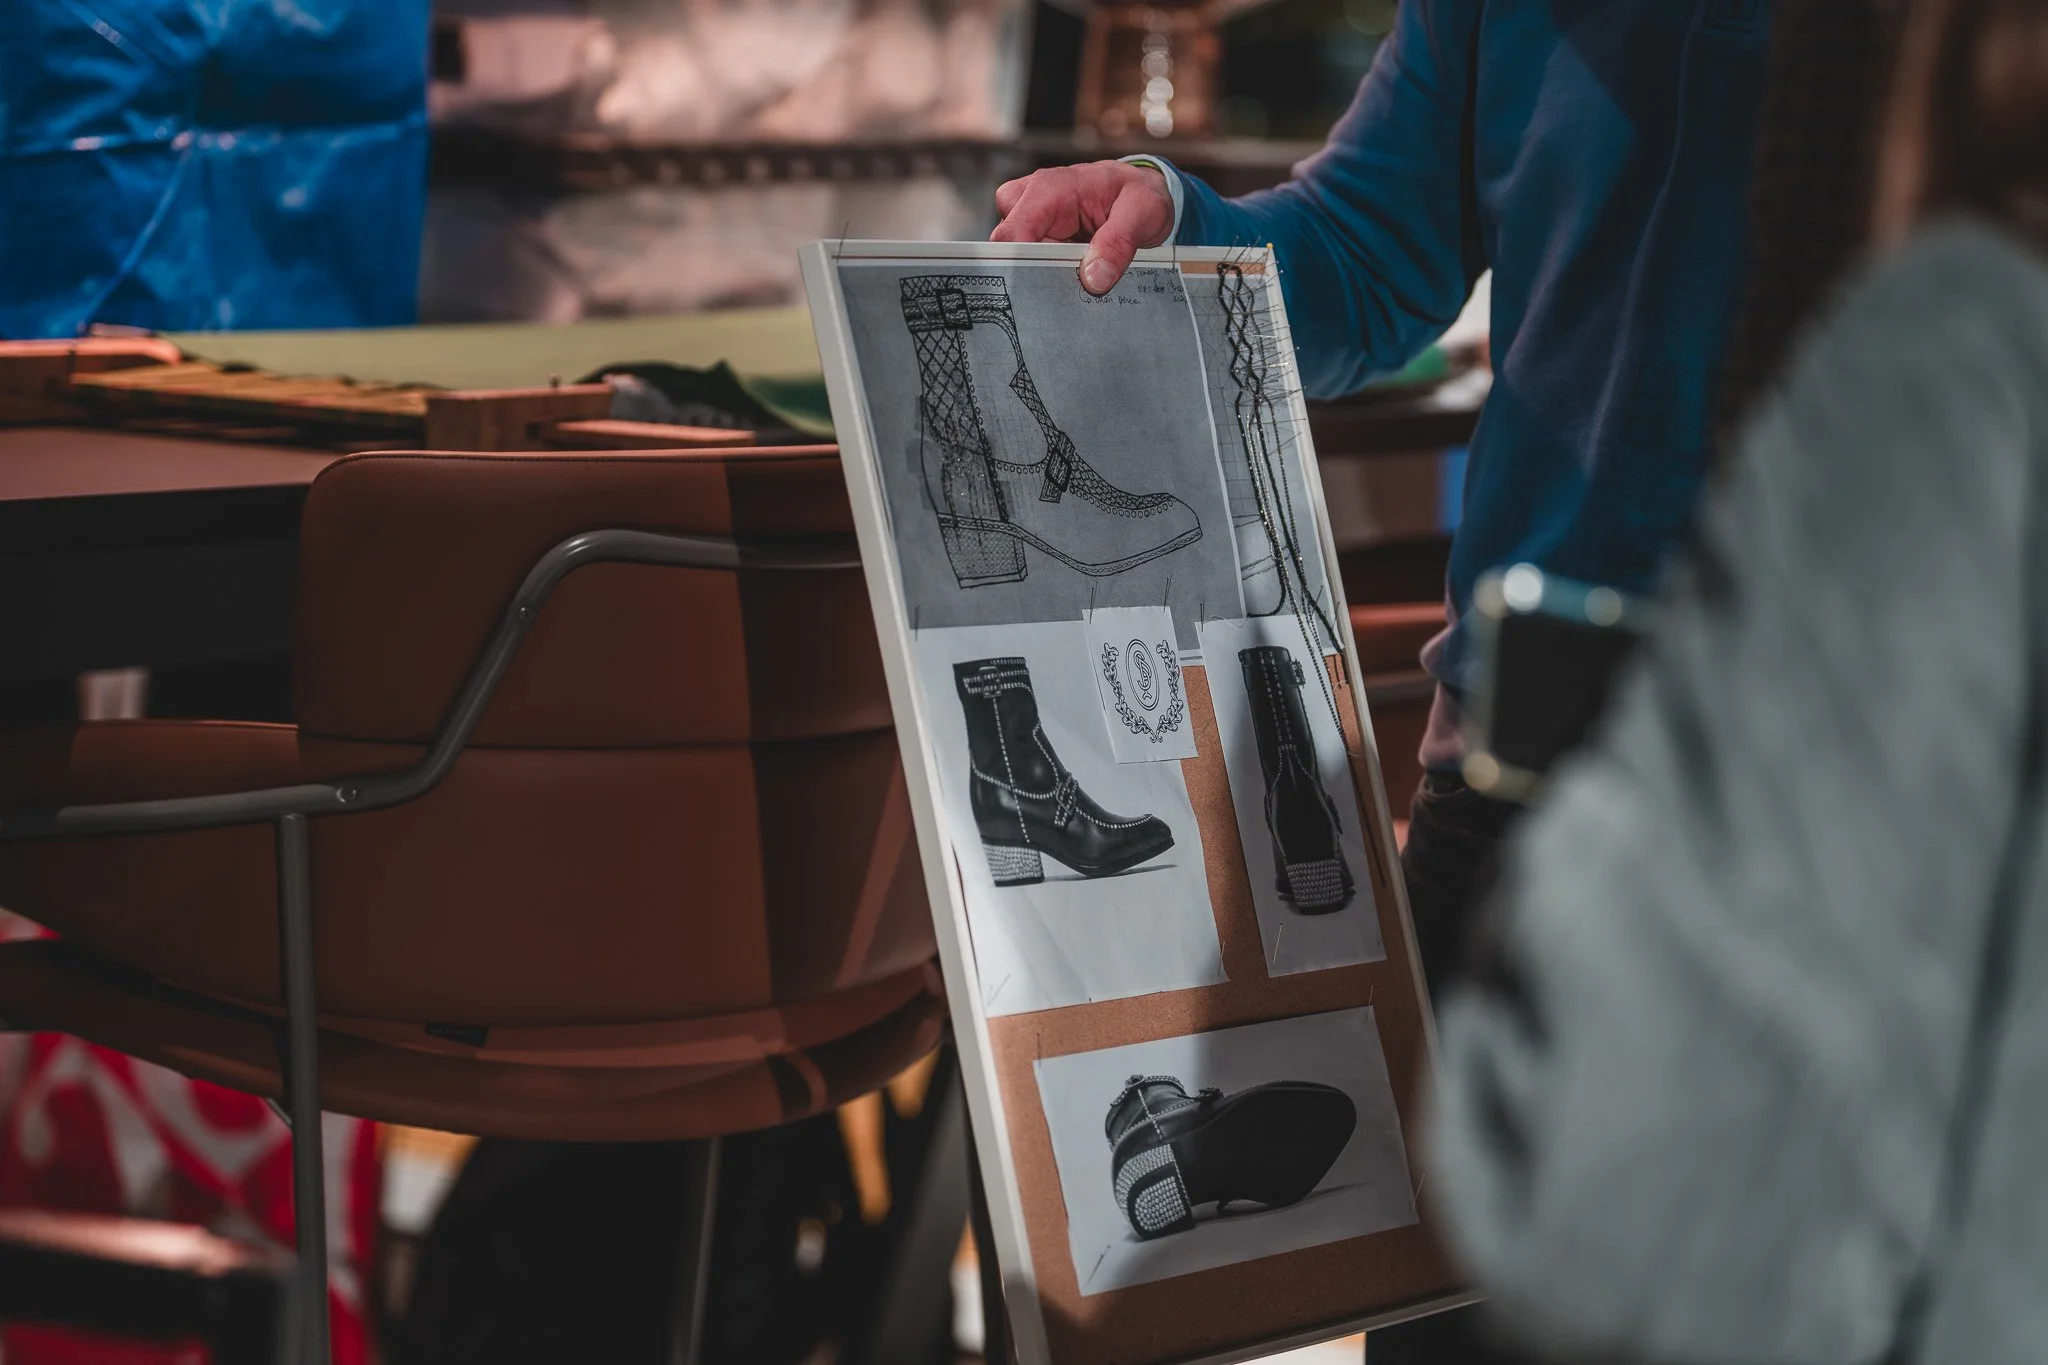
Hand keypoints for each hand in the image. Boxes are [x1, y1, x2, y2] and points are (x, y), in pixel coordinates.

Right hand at [991, 161, 1174, 295]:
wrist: (1140, 189)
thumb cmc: (1138, 193)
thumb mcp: (1142, 212)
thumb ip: (1119, 242)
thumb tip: (1093, 278)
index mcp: (1049, 189)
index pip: (1012, 233)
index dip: (1018, 266)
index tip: (1040, 289)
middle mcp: (1030, 200)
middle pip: (1008, 252)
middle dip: (1035, 274)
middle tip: (1074, 284)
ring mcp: (1029, 218)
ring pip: (1017, 260)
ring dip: (1044, 274)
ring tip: (1080, 273)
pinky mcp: (1034, 234)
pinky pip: (1028, 262)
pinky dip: (1047, 273)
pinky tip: (1072, 272)